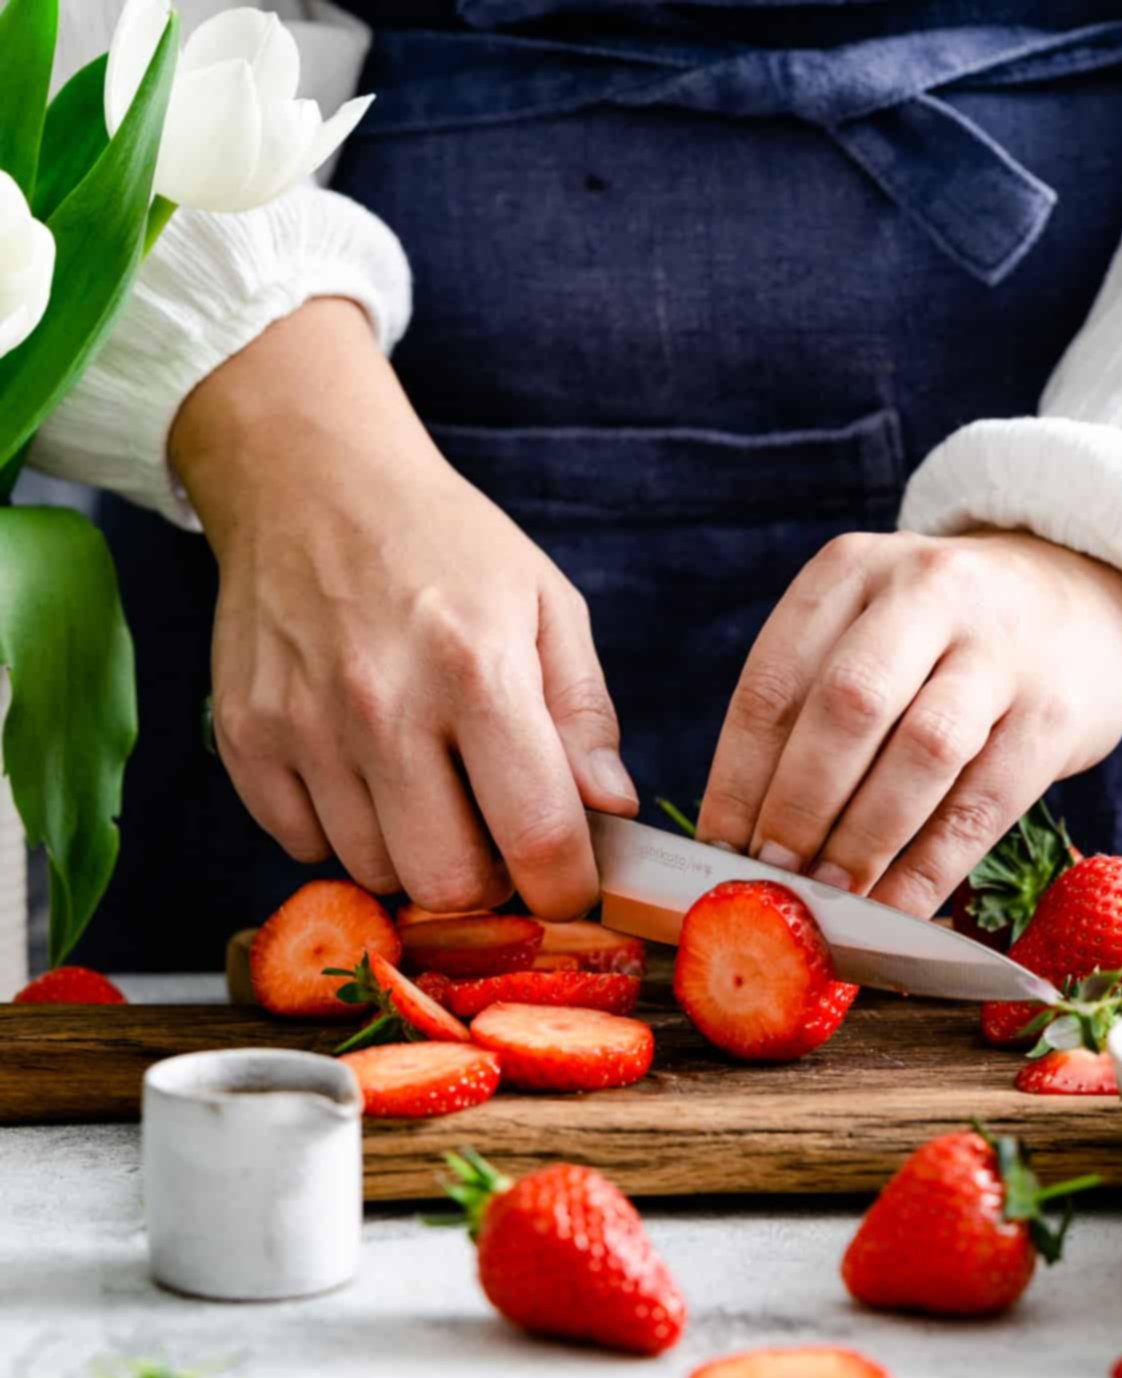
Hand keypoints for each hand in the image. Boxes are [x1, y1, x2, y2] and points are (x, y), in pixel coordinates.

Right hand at [170, 299, 636, 917]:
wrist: (308, 480)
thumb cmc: (443, 545)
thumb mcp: (545, 603)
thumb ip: (585, 712)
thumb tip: (610, 807)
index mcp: (478, 669)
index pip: (536, 837)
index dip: (566, 889)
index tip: (569, 885)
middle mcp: (383, 705)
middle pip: (447, 883)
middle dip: (487, 883)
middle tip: (493, 837)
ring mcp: (303, 727)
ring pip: (374, 872)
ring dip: (412, 854)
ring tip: (425, 786)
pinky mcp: (246, 739)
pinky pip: (304, 846)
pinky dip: (342, 831)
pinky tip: (361, 771)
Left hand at [698, 529, 1121, 915]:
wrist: (1080, 599)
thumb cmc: (937, 641)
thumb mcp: (865, 632)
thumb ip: (806, 709)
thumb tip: (741, 837)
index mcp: (850, 571)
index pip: (773, 684)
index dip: (737, 778)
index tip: (717, 850)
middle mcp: (925, 591)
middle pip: (847, 708)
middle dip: (798, 805)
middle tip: (770, 876)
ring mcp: (999, 648)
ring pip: (921, 751)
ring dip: (864, 839)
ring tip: (827, 898)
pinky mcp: (1054, 712)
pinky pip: (983, 803)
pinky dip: (930, 868)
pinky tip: (895, 910)